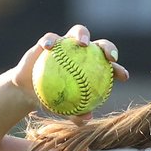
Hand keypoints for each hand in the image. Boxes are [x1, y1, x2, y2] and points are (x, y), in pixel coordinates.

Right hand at [10, 24, 129, 121]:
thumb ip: (76, 115)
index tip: (123, 76)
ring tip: (82, 43)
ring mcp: (66, 45)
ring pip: (78, 32)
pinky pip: (50, 38)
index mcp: (92, 69)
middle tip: (109, 56)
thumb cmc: (51, 101)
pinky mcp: (49, 41)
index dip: (119, 70)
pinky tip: (48, 47)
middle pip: (100, 45)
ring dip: (82, 34)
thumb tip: (87, 118)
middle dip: (108, 47)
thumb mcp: (63, 111)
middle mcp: (82, 54)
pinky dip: (50, 41)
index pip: (109, 67)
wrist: (28, 92)